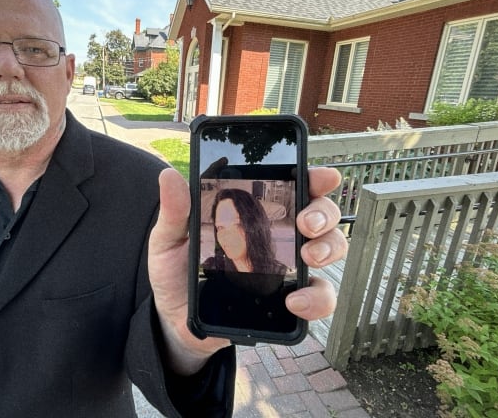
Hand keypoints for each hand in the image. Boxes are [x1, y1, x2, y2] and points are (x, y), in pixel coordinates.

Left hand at [148, 167, 347, 375]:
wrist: (175, 320)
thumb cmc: (176, 273)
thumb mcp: (169, 240)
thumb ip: (174, 212)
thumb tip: (169, 176)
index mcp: (252, 214)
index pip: (291, 187)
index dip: (312, 178)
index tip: (321, 176)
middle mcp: (278, 237)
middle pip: (320, 214)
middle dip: (323, 213)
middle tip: (305, 224)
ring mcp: (288, 268)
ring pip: (329, 250)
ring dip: (328, 248)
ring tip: (307, 257)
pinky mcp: (288, 301)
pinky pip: (319, 298)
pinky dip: (317, 298)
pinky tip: (295, 300)